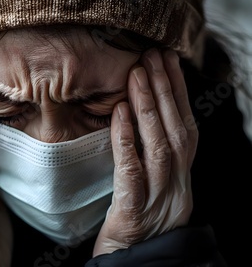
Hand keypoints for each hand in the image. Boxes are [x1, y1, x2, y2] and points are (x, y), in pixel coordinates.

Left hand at [93, 49, 197, 255]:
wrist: (134, 263)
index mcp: (181, 176)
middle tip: (152, 57)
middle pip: (176, 129)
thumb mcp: (155, 186)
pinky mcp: (135, 210)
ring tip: (137, 75)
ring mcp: (159, 196)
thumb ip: (152, 156)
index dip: (178, 93)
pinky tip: (119, 115)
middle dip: (165, 90)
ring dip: (149, 107)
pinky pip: (132, 171)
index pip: (185, 126)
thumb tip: (138, 117)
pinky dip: (126, 140)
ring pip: (160, 145)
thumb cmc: (139, 223)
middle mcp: (177, 183)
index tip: (167, 62)